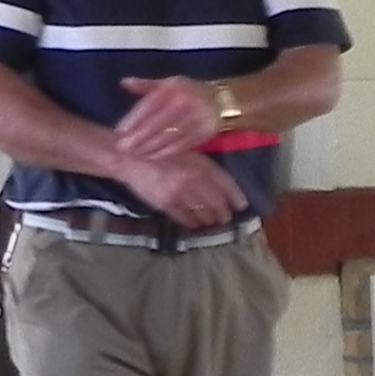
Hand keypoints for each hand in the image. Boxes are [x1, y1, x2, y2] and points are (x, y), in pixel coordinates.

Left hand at [111, 72, 229, 161]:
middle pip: (159, 122)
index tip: (120, 131)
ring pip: (170, 135)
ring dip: (151, 147)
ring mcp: (197, 118)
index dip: (134, 118)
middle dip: (139, 137)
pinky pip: (183, 144)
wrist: (222, 101)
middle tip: (123, 148)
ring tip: (135, 155)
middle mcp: (186, 102)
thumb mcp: (169, 83)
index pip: (150, 104)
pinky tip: (153, 157)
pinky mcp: (205, 132)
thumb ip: (146, 85)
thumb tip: (124, 82)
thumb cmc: (188, 92)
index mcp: (174, 88)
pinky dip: (167, 152)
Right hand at [114, 149, 243, 231]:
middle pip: (217, 202)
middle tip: (227, 218)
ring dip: (210, 219)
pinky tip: (195, 224)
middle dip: (224, 212)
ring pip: (203, 212)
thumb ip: (202, 165)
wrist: (132, 157)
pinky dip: (193, 223)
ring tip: (212, 222)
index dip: (236, 196)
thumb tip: (219, 182)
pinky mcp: (166, 204)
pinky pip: (185, 218)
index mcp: (200, 163)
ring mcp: (180, 193)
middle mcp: (194, 179)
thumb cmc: (160, 150)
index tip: (242, 205)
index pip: (225, 183)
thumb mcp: (186, 150)